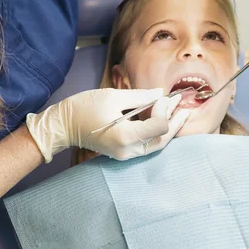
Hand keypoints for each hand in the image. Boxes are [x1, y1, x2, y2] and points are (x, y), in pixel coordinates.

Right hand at [26, 88, 189, 161]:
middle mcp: (128, 150)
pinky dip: (157, 132)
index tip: (164, 97)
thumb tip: (161, 94)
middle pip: (162, 140)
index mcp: (125, 136)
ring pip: (156, 145)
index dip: (166, 111)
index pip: (159, 127)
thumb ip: (141, 96)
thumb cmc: (84, 108)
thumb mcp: (113, 96)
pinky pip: (147, 145)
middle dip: (175, 122)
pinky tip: (163, 119)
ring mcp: (125, 154)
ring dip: (169, 128)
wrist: (63, 126)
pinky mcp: (123, 153)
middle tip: (185, 106)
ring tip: (180, 112)